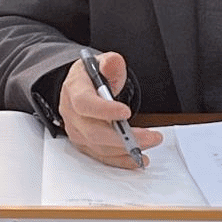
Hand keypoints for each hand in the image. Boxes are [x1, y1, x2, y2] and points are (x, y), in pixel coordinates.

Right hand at [57, 51, 162, 168]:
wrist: (80, 87)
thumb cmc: (91, 76)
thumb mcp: (101, 62)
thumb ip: (110, 63)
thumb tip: (113, 64)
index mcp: (74, 90)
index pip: (84, 104)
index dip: (104, 110)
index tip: (126, 112)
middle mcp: (72, 114)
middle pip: (94, 132)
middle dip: (124, 137)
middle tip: (149, 136)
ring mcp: (77, 131)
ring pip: (99, 147)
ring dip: (126, 150)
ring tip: (149, 144)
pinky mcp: (84, 143)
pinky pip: (101, 156)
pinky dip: (120, 160)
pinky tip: (136, 158)